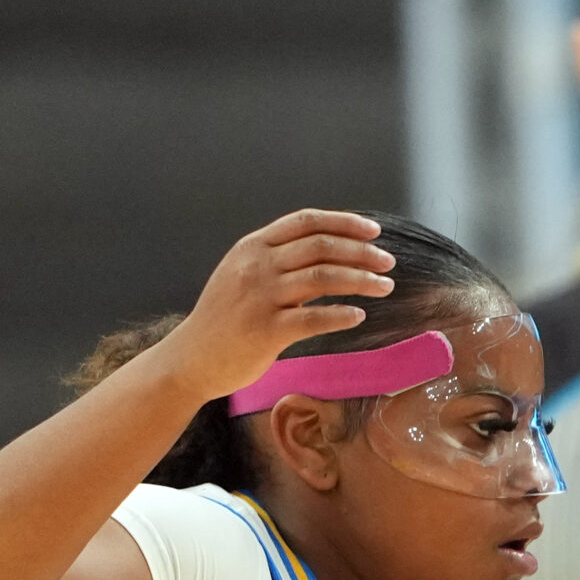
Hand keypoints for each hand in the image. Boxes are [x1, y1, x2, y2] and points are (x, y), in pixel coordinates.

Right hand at [149, 208, 397, 400]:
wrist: (192, 358)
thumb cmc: (224, 319)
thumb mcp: (243, 274)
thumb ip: (278, 259)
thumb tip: (328, 251)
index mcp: (253, 247)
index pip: (306, 222)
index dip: (344, 222)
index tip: (374, 231)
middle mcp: (257, 266)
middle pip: (321, 246)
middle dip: (361, 251)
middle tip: (388, 262)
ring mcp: (261, 297)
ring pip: (323, 277)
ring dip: (361, 280)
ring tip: (385, 287)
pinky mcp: (266, 330)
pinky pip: (314, 318)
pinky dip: (341, 315)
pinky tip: (359, 315)